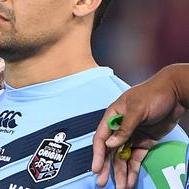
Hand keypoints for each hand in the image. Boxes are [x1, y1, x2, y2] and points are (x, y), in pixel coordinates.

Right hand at [92, 64, 187, 187]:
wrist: (176, 93)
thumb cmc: (153, 95)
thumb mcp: (137, 110)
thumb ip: (124, 128)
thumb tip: (110, 144)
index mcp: (113, 116)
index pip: (101, 137)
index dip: (97, 153)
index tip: (96, 168)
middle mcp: (120, 128)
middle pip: (109, 150)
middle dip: (106, 167)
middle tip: (101, 182)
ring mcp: (132, 135)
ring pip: (122, 157)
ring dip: (120, 172)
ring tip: (119, 187)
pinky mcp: (144, 142)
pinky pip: (136, 158)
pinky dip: (133, 169)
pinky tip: (130, 180)